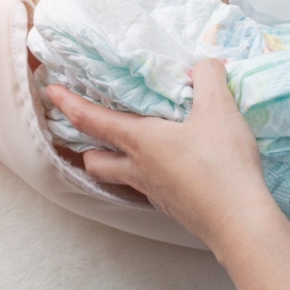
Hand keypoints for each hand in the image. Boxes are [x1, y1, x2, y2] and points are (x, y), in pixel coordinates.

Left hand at [45, 59, 269, 248]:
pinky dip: (146, 177)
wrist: (239, 223)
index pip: (90, 119)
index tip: (49, 90)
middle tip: (88, 133)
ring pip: (118, 178)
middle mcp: (137, 168)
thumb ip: (207, 79)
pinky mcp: (172, 207)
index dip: (68, 102)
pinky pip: (146, 190)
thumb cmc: (221, 164)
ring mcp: (152, 192)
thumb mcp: (219, 110)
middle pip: (94, 161)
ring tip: (126, 150)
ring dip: (113, 164)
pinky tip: (167, 169)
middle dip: (85, 147)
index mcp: (138, 140)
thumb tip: (203, 66)